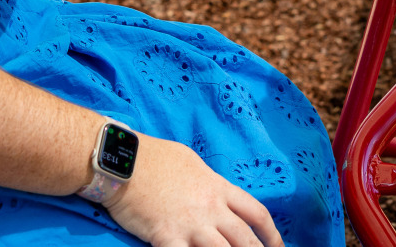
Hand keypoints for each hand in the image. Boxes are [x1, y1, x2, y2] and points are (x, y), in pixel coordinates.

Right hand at [107, 134, 282, 246]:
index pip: (256, 213)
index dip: (271, 234)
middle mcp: (211, 209)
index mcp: (219, 188)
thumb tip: (216, 191)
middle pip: (245, 240)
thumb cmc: (155, 157)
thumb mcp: (191, 161)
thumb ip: (208, 181)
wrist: (124, 161)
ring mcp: (191, 225)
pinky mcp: (168, 237)